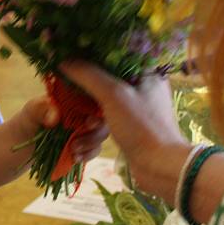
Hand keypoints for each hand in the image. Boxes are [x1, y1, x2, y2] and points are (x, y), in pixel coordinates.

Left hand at [16, 94, 108, 162]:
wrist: (24, 142)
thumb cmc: (29, 120)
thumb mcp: (31, 111)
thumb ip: (41, 109)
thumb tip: (56, 116)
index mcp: (74, 97)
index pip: (93, 98)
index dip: (97, 109)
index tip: (89, 122)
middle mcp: (84, 111)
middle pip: (102, 118)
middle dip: (96, 131)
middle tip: (79, 140)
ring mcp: (85, 129)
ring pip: (100, 134)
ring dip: (90, 144)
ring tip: (73, 150)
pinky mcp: (85, 145)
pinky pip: (94, 149)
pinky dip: (87, 154)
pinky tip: (75, 158)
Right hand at [59, 61, 187, 178]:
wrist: (161, 168)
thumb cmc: (142, 126)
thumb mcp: (113, 94)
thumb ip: (87, 74)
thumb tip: (61, 59)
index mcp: (145, 72)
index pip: (110, 56)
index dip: (86, 60)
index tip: (67, 68)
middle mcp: (141, 87)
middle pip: (101, 82)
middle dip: (82, 99)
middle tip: (71, 106)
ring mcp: (135, 108)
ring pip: (99, 105)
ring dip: (85, 122)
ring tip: (80, 134)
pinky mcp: (129, 127)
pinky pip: (104, 122)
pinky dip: (92, 133)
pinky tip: (81, 145)